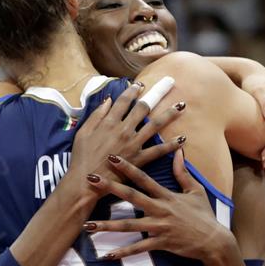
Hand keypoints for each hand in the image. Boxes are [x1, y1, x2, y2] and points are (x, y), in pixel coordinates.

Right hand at [70, 82, 185, 182]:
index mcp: (109, 122)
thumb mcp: (83, 132)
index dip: (133, 90)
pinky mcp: (139, 159)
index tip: (141, 84)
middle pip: (143, 107)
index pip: (124, 101)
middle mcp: (124, 129)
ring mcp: (133, 144)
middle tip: (169, 84)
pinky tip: (182, 139)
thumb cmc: (82, 158)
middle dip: (157, 94)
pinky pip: (158, 150)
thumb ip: (97, 115)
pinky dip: (171, 145)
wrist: (85, 182)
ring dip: (170, 114)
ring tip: (182, 106)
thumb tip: (108, 99)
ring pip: (155, 125)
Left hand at [83, 149, 235, 262]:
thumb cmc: (204, 215)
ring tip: (87, 224)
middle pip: (131, 196)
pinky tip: (106, 255)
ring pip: (129, 226)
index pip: (144, 178)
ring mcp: (159, 227)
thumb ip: (183, 172)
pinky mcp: (160, 243)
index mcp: (167, 195)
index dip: (128, 166)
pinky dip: (122, 252)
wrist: (214, 241)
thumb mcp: (196, 191)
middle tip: (91, 180)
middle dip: (110, 187)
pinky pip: (138, 248)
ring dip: (107, 225)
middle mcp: (160, 209)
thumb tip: (178, 150)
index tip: (111, 157)